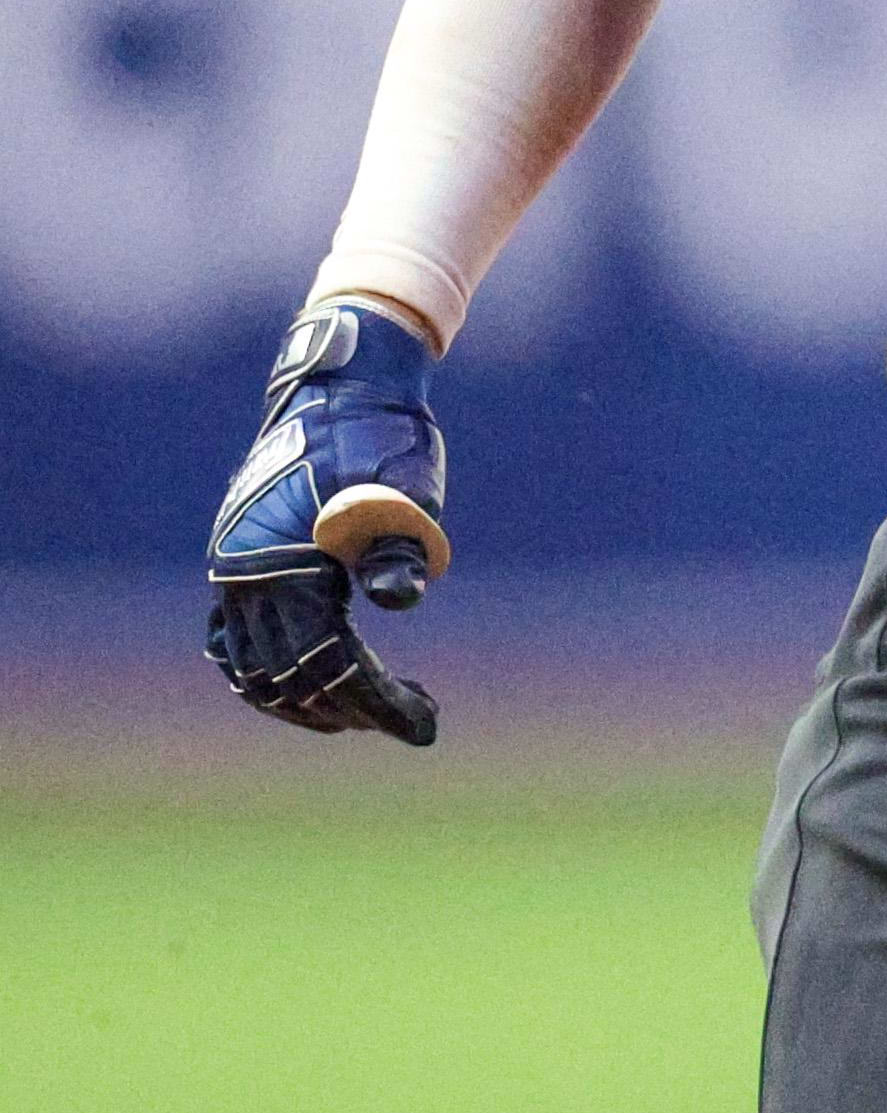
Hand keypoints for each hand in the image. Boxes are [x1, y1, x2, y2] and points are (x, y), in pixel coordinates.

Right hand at [204, 300, 450, 745]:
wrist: (342, 386)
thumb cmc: (382, 436)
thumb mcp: (403, 489)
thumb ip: (400, 546)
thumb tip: (403, 598)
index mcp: (281, 565)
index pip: (328, 663)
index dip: (378, 702)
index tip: (426, 725)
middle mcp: (243, 575)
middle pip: (291, 677)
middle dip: (352, 707)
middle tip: (412, 716)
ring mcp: (234, 570)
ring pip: (253, 669)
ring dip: (307, 701)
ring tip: (367, 712)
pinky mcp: (238, 561)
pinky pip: (234, 642)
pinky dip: (266, 675)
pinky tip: (307, 686)